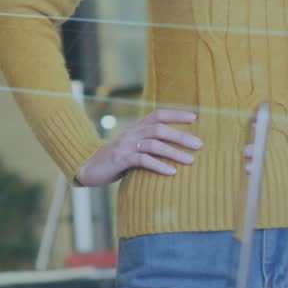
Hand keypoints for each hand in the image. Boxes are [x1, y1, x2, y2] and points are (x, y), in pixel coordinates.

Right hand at [75, 110, 201, 186]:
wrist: (88, 168)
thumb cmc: (116, 159)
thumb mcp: (132, 146)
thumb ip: (148, 142)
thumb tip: (176, 145)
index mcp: (135, 127)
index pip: (158, 114)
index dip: (176, 114)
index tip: (195, 118)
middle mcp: (131, 133)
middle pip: (160, 129)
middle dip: (181, 136)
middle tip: (199, 145)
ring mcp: (125, 145)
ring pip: (154, 144)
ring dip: (174, 152)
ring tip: (190, 160)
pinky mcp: (120, 159)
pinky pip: (143, 160)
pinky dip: (159, 166)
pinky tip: (171, 172)